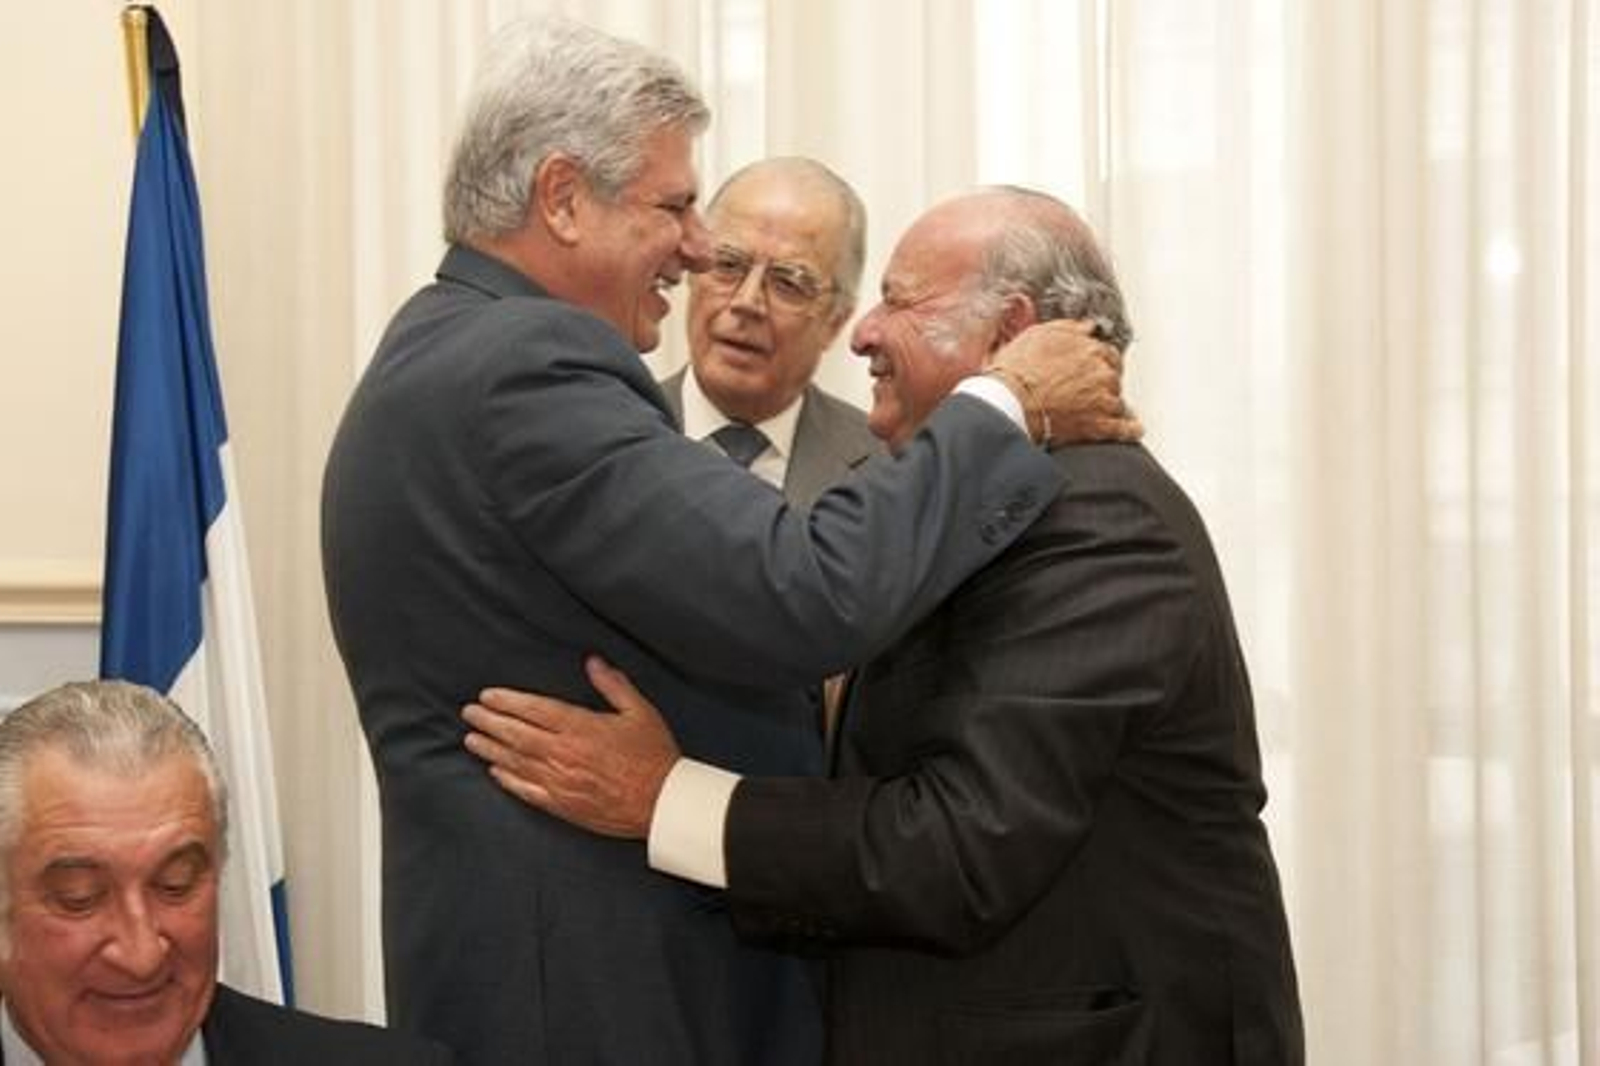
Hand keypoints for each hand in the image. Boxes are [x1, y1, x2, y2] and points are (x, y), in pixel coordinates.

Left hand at [461, 656, 678, 838]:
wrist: (662, 803)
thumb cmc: (654, 757)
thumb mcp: (640, 711)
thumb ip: (613, 685)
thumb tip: (593, 662)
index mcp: (581, 728)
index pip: (534, 709)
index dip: (507, 701)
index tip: (488, 696)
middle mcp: (564, 754)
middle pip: (516, 734)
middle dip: (488, 721)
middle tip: (469, 713)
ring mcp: (560, 782)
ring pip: (515, 762)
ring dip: (490, 749)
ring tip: (471, 739)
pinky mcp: (562, 806)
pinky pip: (527, 791)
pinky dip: (507, 780)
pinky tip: (495, 771)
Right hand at [989, 319, 1140, 445]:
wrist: (1010, 402)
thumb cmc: (1019, 370)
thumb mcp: (1039, 334)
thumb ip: (1068, 328)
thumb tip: (1087, 326)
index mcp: (1091, 349)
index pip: (1107, 353)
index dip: (1099, 361)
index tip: (1095, 368)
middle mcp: (1102, 373)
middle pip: (1114, 377)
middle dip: (1105, 383)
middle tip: (1091, 389)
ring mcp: (1103, 400)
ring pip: (1118, 401)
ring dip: (1112, 405)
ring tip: (1104, 410)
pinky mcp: (1098, 426)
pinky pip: (1123, 429)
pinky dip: (1129, 430)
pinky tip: (1133, 429)